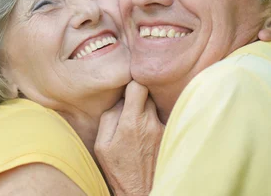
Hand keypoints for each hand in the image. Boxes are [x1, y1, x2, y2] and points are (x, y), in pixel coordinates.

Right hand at [95, 81, 164, 195]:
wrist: (139, 191)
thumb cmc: (118, 169)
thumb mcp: (102, 144)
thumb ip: (109, 117)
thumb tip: (119, 101)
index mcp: (132, 122)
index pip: (138, 86)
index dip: (132, 84)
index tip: (126, 90)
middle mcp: (151, 122)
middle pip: (148, 95)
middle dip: (138, 98)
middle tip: (128, 110)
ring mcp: (162, 129)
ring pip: (154, 107)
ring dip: (145, 112)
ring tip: (136, 127)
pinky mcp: (168, 136)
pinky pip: (159, 120)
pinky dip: (152, 123)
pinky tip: (144, 137)